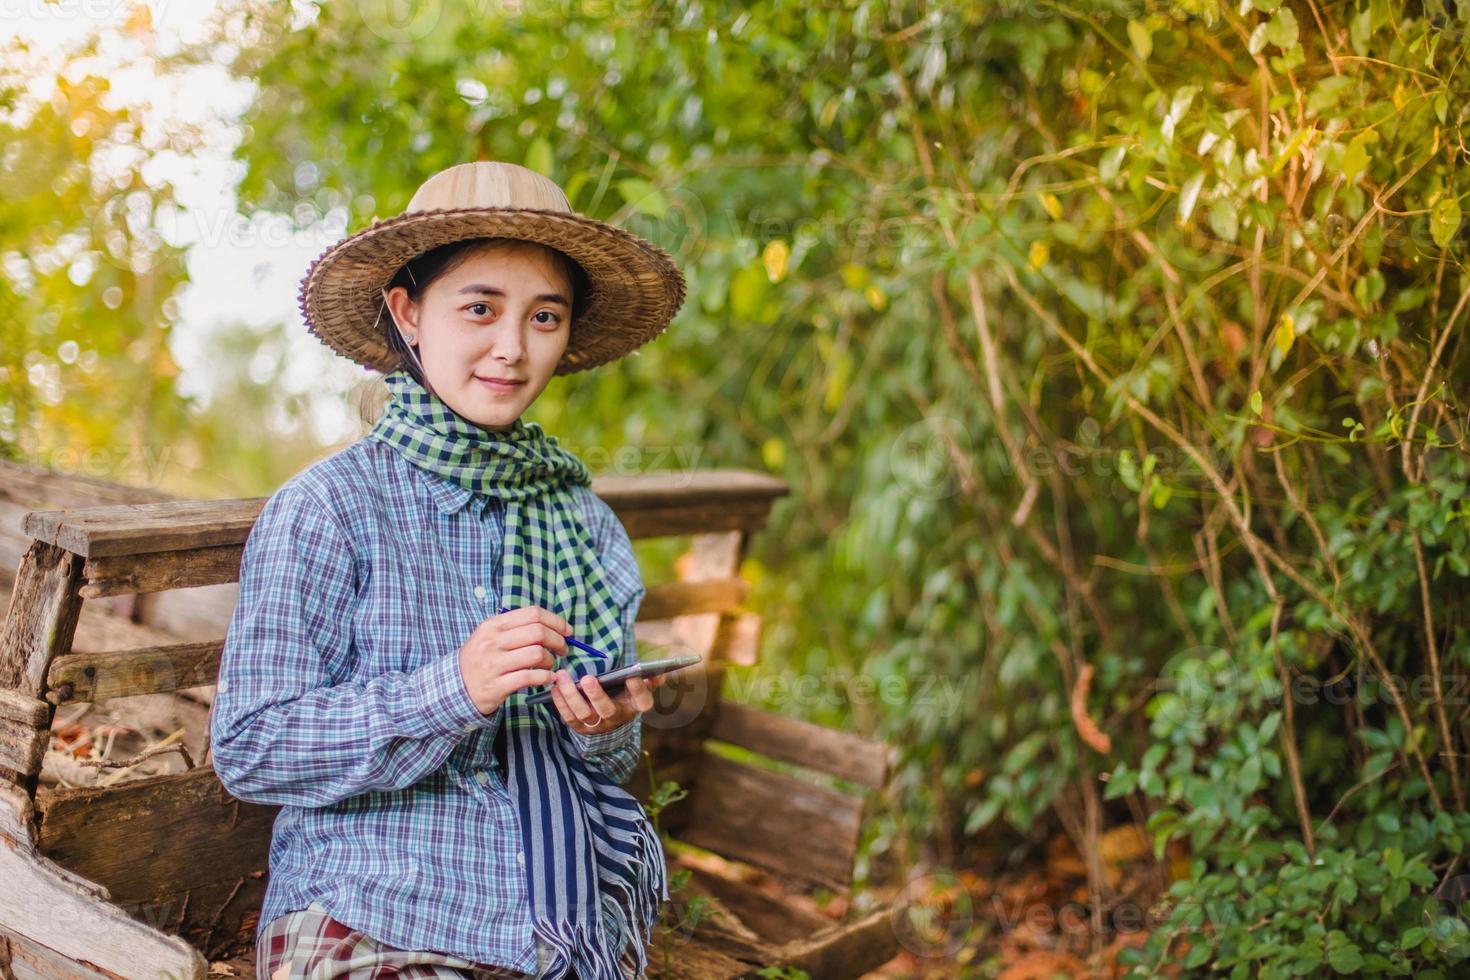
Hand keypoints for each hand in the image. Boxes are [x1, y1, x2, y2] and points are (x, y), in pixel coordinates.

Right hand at [457, 605, 568, 715]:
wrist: (456, 687)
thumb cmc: (480, 659)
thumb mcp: (490, 635)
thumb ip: (515, 627)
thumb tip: (551, 624)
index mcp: (493, 625)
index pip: (532, 614)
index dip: (555, 621)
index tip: (566, 631)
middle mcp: (492, 642)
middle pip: (538, 632)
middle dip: (558, 640)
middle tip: (563, 649)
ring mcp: (494, 664)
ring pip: (536, 654)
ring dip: (551, 660)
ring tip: (551, 664)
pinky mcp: (497, 685)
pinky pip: (530, 677)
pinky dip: (545, 677)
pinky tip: (548, 678)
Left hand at [549, 669, 663, 736]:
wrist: (609, 719)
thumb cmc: (624, 695)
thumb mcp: (639, 688)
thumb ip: (649, 679)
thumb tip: (658, 672)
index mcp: (635, 706)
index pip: (642, 701)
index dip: (638, 689)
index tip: (634, 675)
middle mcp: (617, 718)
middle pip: (607, 710)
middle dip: (597, 695)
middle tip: (588, 678)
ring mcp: (597, 725)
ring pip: (583, 713)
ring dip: (571, 694)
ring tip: (562, 676)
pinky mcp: (580, 726)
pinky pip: (568, 716)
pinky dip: (560, 702)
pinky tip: (554, 687)